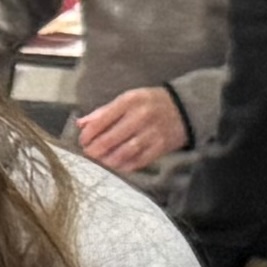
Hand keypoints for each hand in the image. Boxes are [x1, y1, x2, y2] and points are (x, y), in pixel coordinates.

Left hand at [74, 87, 193, 177]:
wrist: (186, 108)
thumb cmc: (150, 103)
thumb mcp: (128, 99)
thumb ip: (104, 111)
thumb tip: (80, 124)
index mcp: (130, 101)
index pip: (103, 119)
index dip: (89, 133)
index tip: (83, 141)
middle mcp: (141, 116)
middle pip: (111, 138)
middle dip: (95, 149)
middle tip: (88, 154)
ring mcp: (152, 132)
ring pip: (124, 152)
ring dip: (108, 160)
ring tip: (100, 162)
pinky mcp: (161, 146)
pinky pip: (140, 160)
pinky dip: (126, 166)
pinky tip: (117, 166)